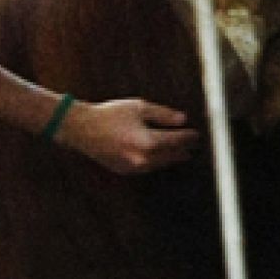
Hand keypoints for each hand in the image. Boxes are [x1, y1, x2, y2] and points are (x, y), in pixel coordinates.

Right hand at [60, 97, 199, 173]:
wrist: (83, 129)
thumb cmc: (111, 114)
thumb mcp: (139, 107)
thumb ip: (163, 114)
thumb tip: (183, 120)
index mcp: (148, 142)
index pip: (176, 141)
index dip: (189, 137)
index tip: (197, 135)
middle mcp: (142, 159)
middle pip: (170, 156)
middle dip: (183, 150)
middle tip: (193, 146)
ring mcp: (132, 168)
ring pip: (159, 164)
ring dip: (171, 158)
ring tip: (181, 153)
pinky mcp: (124, 171)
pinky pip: (146, 168)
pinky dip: (155, 162)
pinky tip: (159, 157)